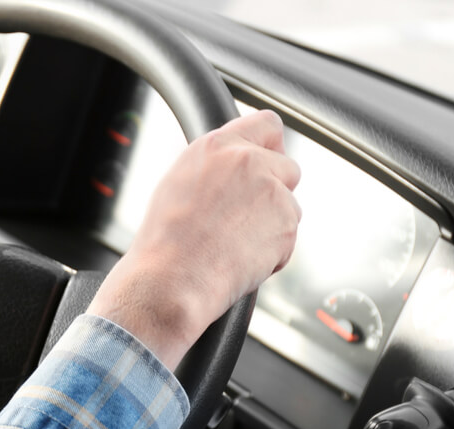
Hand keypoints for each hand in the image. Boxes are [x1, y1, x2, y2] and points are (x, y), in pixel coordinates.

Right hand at [88, 110, 301, 368]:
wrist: (171, 280)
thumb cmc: (164, 243)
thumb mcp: (179, 184)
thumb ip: (215, 167)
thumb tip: (232, 171)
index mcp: (216, 146)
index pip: (266, 124)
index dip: (270, 146)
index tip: (268, 162)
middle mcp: (247, 160)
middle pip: (287, 167)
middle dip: (275, 191)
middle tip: (246, 219)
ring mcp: (271, 190)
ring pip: (289, 206)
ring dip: (272, 225)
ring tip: (233, 246)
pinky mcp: (286, 222)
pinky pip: (288, 237)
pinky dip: (273, 252)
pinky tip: (241, 260)